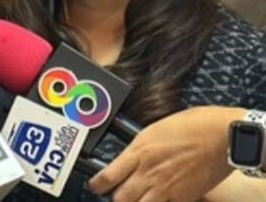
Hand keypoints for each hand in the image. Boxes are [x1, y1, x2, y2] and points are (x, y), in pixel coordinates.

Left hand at [89, 106, 245, 201]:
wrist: (223, 135)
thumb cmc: (196, 125)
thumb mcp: (157, 128)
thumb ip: (142, 145)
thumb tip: (133, 154)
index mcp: (139, 150)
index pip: (107, 176)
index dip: (97, 185)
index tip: (95, 186)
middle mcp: (148, 171)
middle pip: (120, 197)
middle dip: (115, 199)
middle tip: (116, 196)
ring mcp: (166, 186)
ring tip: (136, 200)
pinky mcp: (184, 197)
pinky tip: (161, 200)